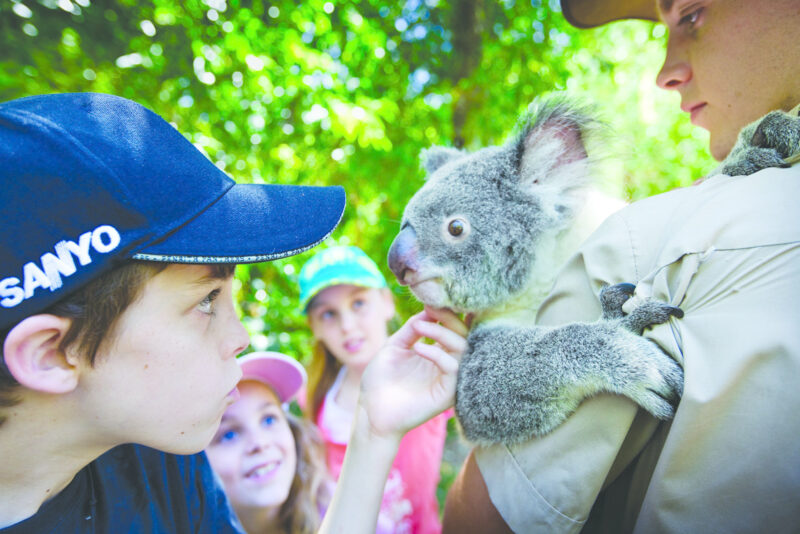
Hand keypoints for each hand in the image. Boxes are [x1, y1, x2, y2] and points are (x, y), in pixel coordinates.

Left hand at [359, 306, 467, 440]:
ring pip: (463, 348)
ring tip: (419, 326)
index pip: (454, 329)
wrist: (371, 411)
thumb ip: (412, 328)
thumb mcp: (395, 346)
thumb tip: (430, 307)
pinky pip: (454, 368)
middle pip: (464, 335)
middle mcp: (447, 364)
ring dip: (442, 332)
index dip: (447, 313)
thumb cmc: (381, 380)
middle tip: (430, 310)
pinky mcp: (448, 394)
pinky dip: (437, 353)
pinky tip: (418, 348)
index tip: (431, 302)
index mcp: (437, 353)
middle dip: (449, 318)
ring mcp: (449, 379)